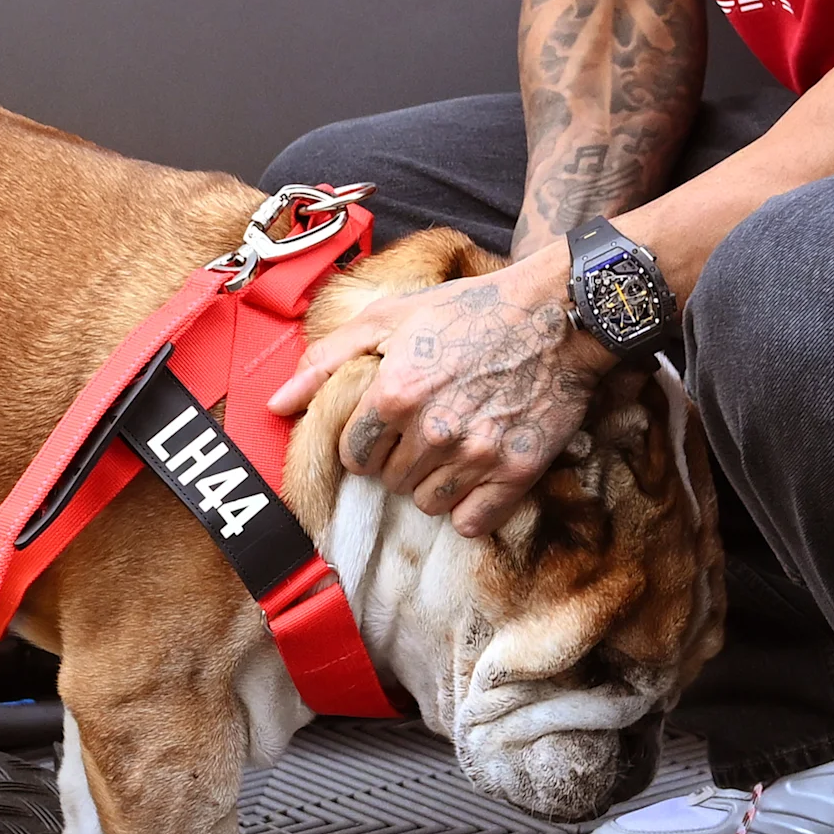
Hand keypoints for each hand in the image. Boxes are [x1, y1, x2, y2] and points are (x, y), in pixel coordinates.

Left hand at [265, 252, 608, 535]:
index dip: (366, 442)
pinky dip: (470, 507)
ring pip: (427, 504)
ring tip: (452, 447)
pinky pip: (472, 522)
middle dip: (398, 461)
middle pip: (389, 482)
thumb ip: (327, 361)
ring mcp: (477, 455)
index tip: (386, 427)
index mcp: (394, 392)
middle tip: (426, 429)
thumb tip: (276, 404)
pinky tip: (476, 475)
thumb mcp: (391, 318)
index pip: (352, 456)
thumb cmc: (470, 311)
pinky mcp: (517, 471)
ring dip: (432, 483)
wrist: (557, 314)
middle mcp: (433, 430)